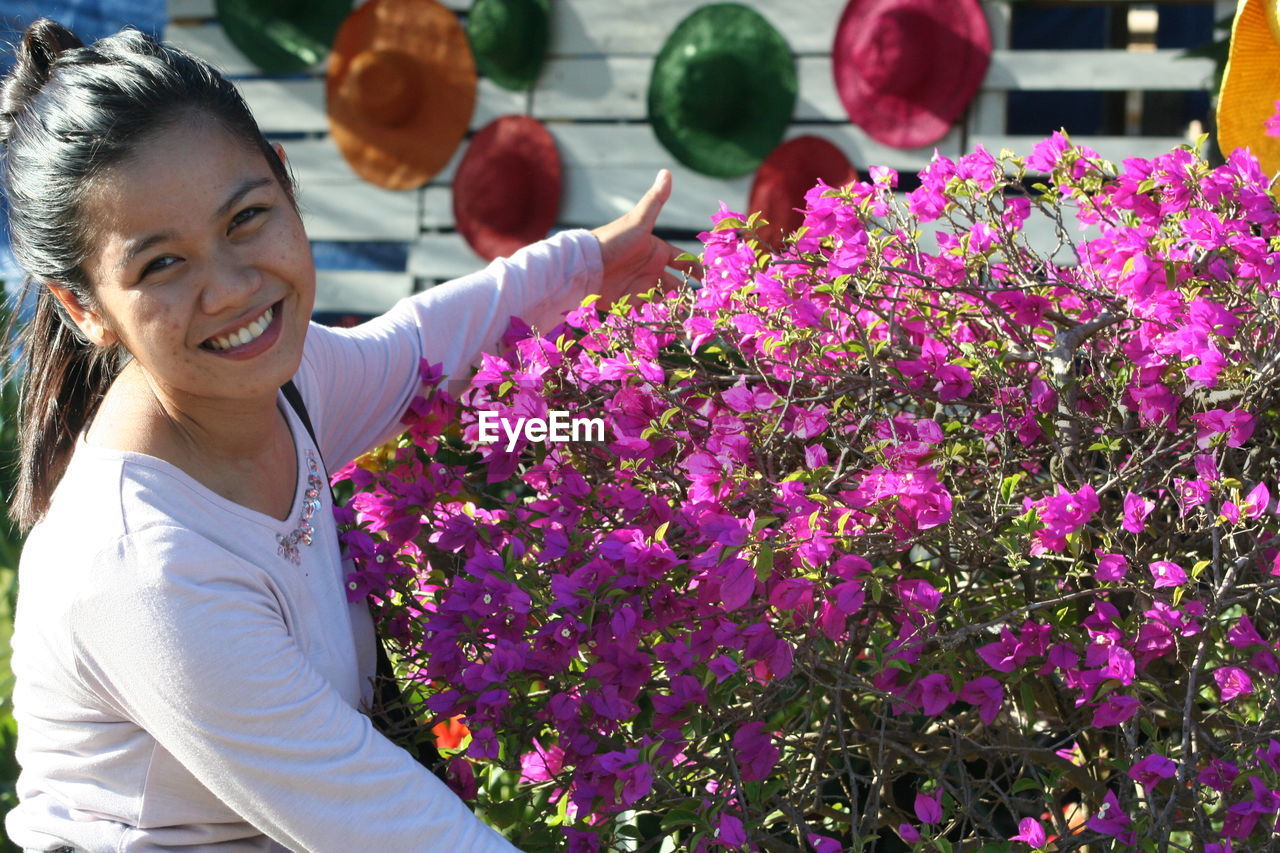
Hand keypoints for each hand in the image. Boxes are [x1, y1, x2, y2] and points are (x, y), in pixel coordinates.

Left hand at [590, 169, 700, 308]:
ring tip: (692, 320)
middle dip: (691, 294)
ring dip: (678, 308)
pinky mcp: (630, 302)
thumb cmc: (612, 241)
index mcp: (657, 251)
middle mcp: (651, 270)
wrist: (584, 266)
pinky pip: (650, 311)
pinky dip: (660, 316)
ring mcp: (641, 286)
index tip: (712, 280)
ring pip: (666, 300)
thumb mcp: (638, 221)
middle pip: (678, 284)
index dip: (698, 269)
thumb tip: (667, 171)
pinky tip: (672, 325)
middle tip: (706, 305)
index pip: (684, 261)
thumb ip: (655, 200)